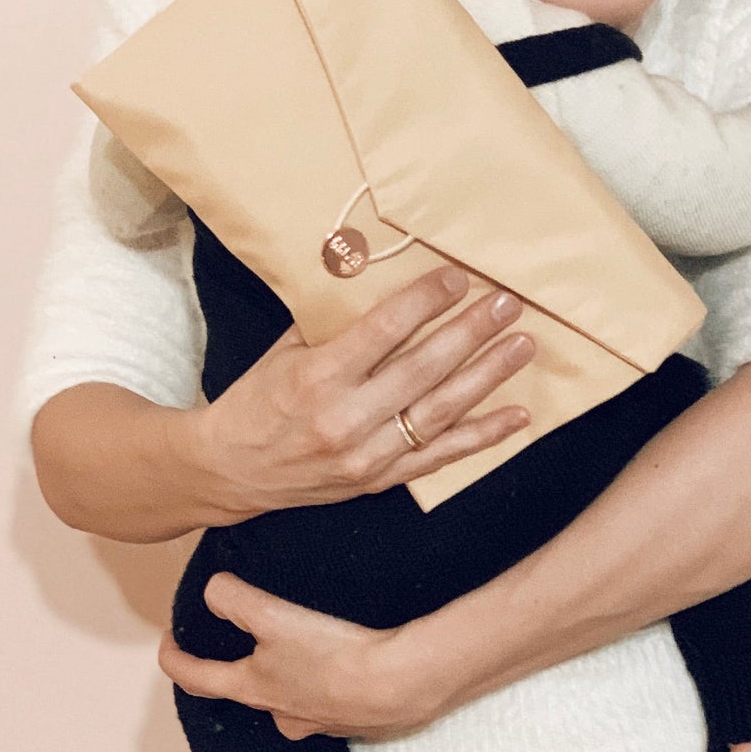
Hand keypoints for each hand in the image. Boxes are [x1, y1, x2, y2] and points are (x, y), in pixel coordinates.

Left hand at [158, 573, 445, 740]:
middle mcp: (281, 713)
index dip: (175, 660)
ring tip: (304, 648)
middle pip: (248, 691)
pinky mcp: (354, 720)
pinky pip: (331, 700)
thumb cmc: (334, 655)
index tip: (167, 646)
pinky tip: (347, 662)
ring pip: (291, 699)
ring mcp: (318, 722)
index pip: (198, 678)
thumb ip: (235, 599)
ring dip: (290, 677)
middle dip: (242, 669)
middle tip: (245, 644)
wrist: (400, 684)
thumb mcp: (273, 617)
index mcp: (255, 689)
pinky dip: (330, 683)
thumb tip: (212, 590)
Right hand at [183, 265, 535, 520]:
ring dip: (487, 377)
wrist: (228, 469)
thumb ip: (334, 318)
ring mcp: (366, 456)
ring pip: (441, 412)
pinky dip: (483, 436)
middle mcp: (345, 419)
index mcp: (317, 377)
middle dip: (470, 333)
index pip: (384, 331)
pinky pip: (441, 457)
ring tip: (521, 345)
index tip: (458, 278)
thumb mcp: (285, 349)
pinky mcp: (379, 482)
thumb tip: (378, 270)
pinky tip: (518, 415)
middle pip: (423, 369)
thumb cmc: (258, 398)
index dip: (426, 301)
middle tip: (506, 304)